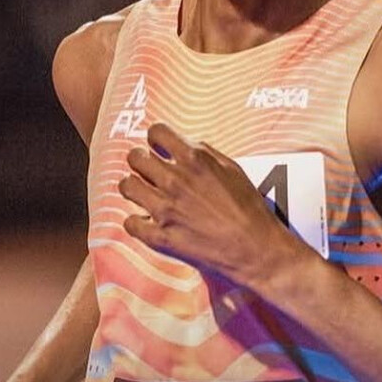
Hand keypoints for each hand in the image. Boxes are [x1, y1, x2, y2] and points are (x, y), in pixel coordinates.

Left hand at [120, 123, 304, 287]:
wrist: (255, 250)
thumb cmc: (250, 209)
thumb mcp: (233, 170)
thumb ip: (206, 153)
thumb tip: (185, 144)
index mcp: (194, 159)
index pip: (156, 132)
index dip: (154, 138)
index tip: (157, 146)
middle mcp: (175, 180)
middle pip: (135, 158)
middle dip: (140, 161)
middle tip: (148, 171)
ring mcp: (164, 209)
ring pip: (126, 186)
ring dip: (134, 187)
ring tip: (143, 193)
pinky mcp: (160, 237)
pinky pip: (129, 222)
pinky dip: (136, 221)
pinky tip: (147, 221)